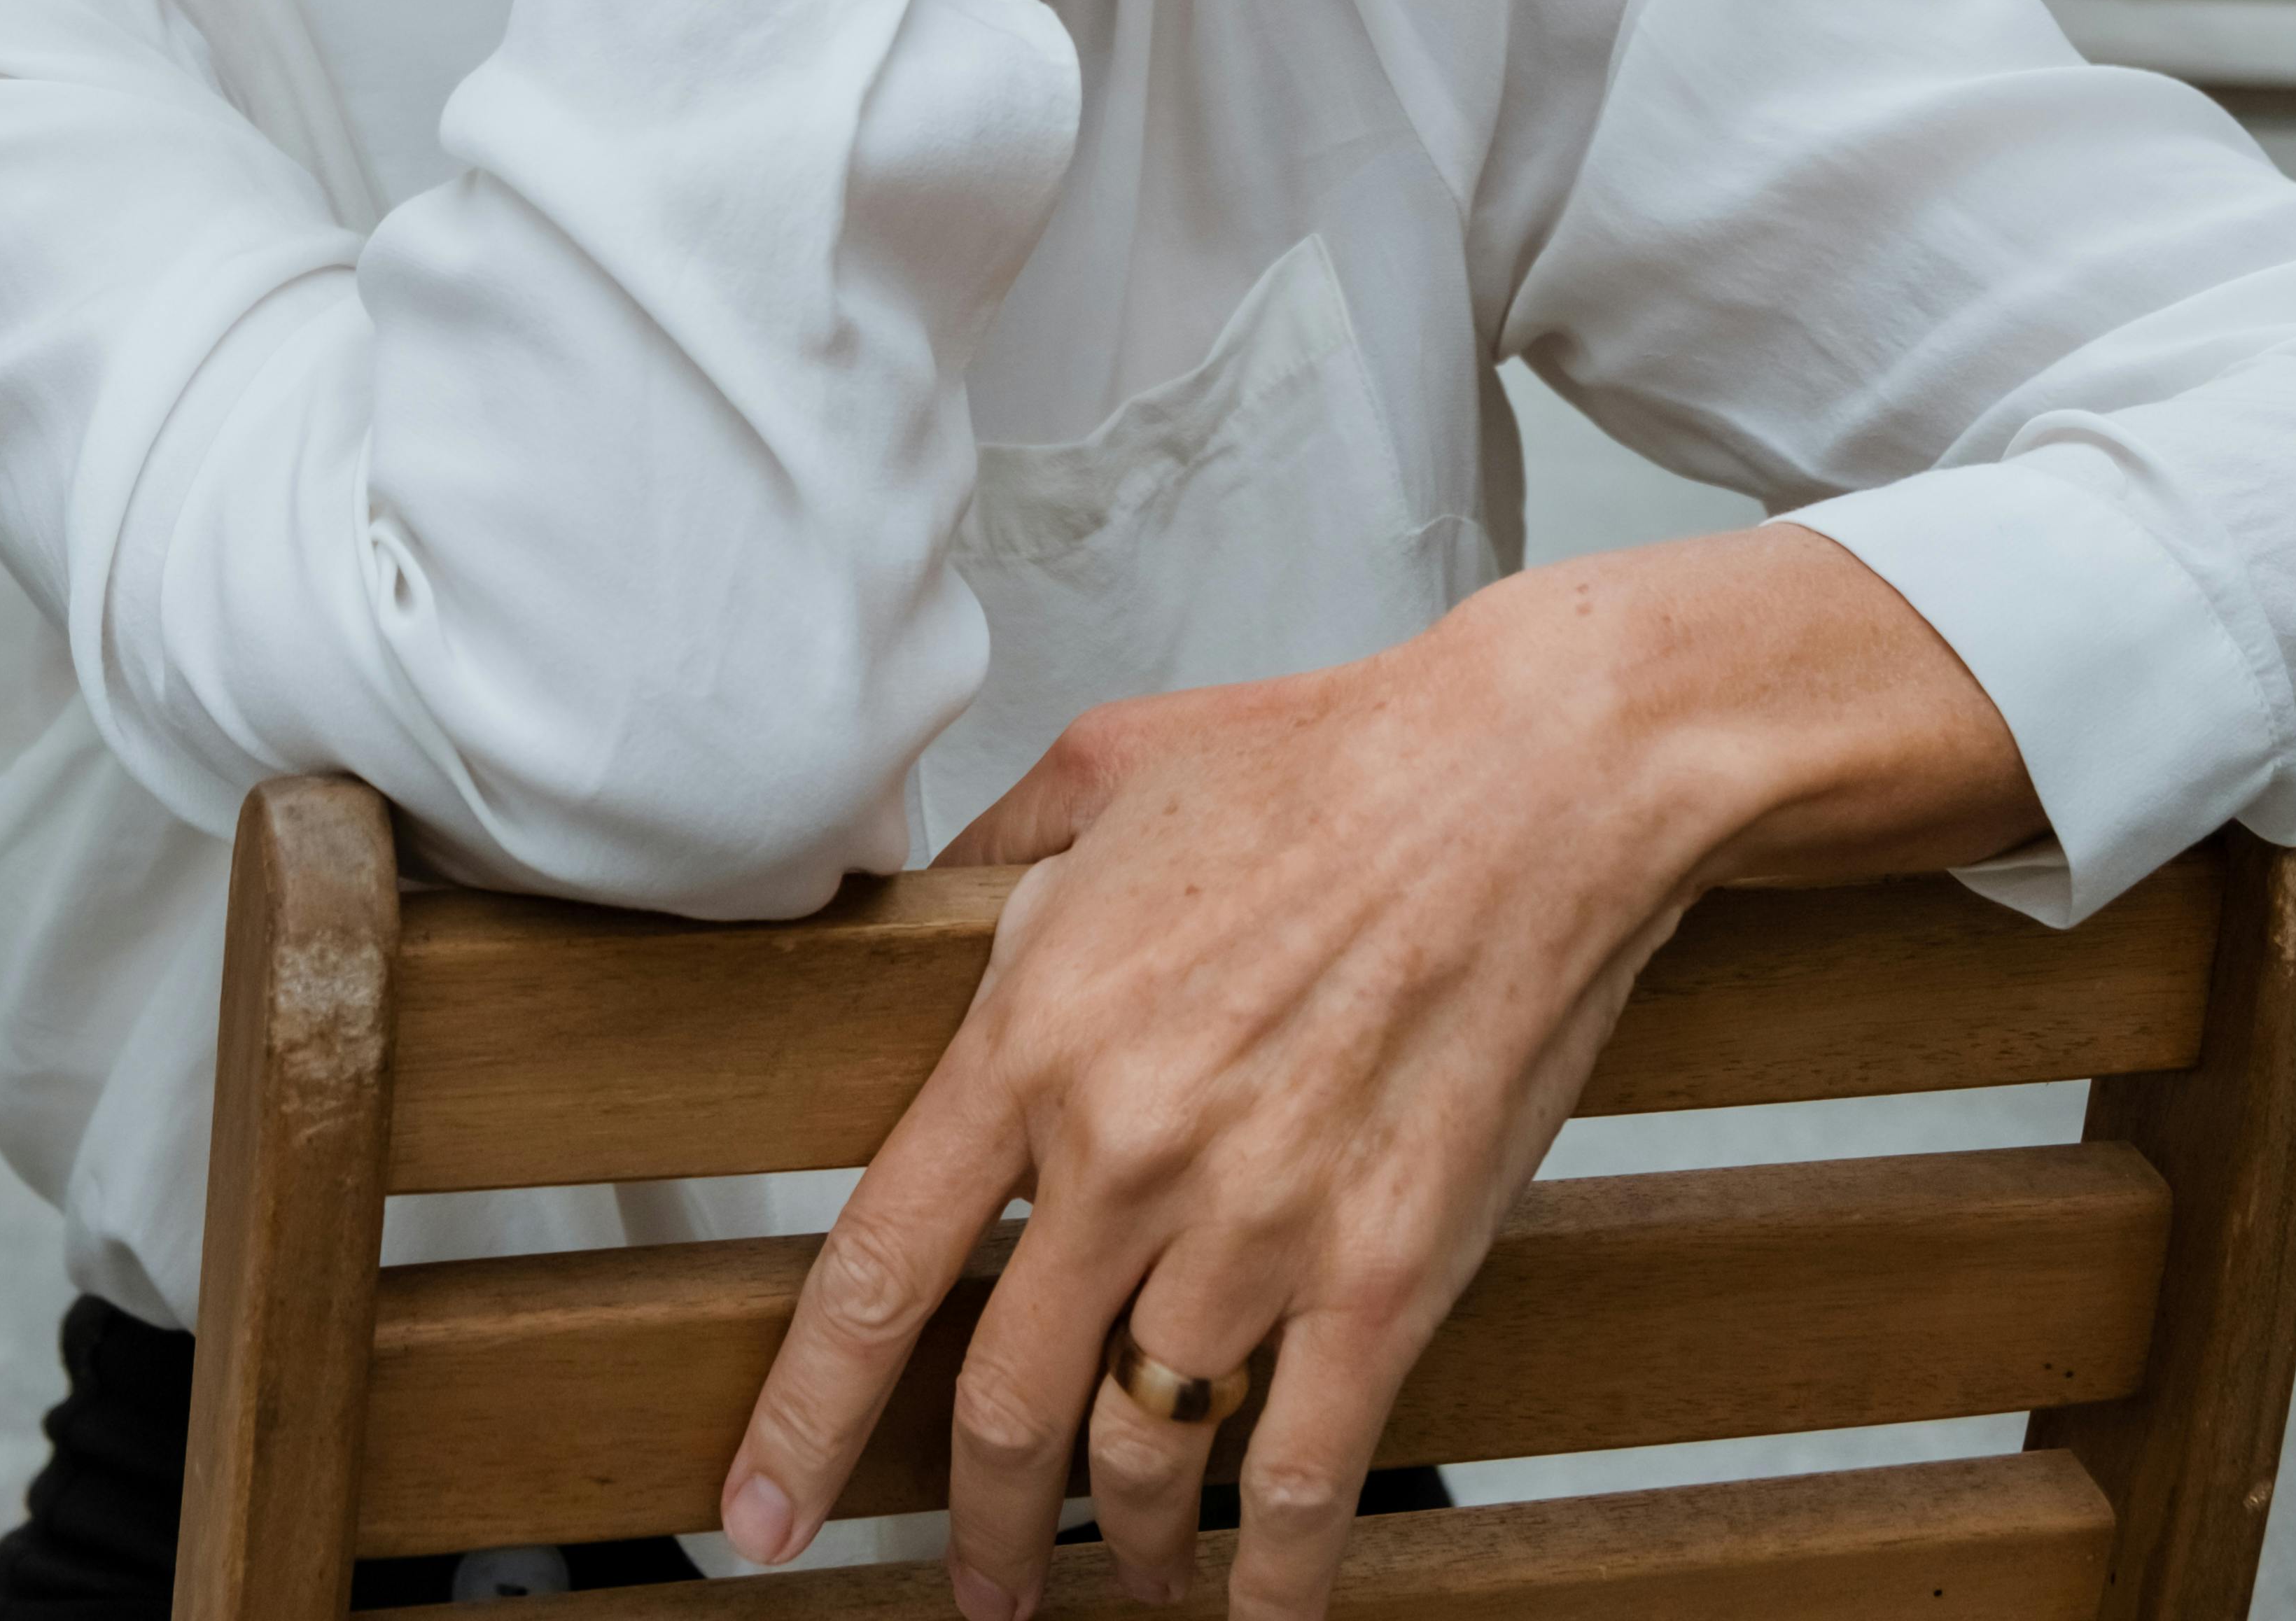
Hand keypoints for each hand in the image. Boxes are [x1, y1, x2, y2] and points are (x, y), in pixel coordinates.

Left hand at [716, 528, 2039, 1620]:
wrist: (1531, 783)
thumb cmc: (1332, 759)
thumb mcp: (1106, 765)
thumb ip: (992, 857)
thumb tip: (916, 907)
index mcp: (1038, 1034)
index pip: (879, 1270)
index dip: (807, 1415)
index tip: (764, 1508)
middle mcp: (1129, 1153)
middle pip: (1006, 1408)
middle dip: (975, 1529)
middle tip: (973, 1586)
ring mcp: (1258, 1228)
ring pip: (1145, 1454)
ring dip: (1119, 1548)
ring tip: (1119, 1574)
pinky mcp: (1384, 1276)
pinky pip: (1301, 1477)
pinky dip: (1269, 1574)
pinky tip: (1251, 1604)